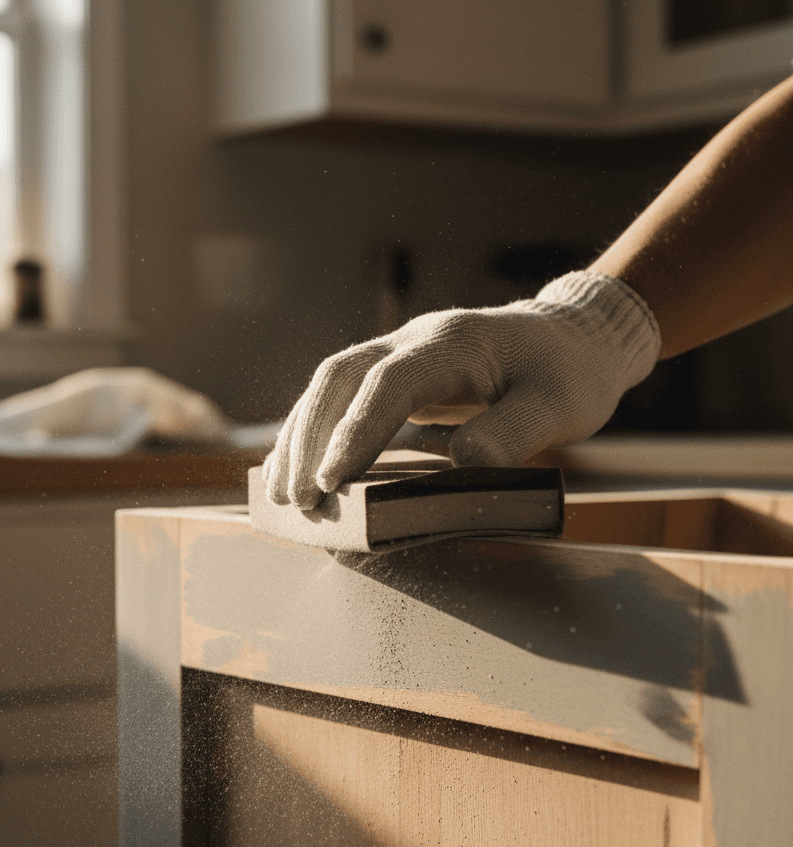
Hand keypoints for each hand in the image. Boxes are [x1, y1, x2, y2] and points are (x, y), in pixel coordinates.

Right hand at [264, 270, 659, 508]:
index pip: (387, 385)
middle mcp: (414, 340)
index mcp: (452, 343)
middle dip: (308, 438)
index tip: (331, 482)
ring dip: (301, 436)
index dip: (354, 433)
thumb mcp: (561, 405)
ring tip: (282, 492)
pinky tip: (299, 467)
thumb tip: (461, 462)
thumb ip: (515, 431)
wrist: (573, 339)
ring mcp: (399, 352)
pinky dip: (314, 431)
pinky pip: (340, 395)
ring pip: (329, 384)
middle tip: (296, 498)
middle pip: (339, 378)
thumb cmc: (569, 374)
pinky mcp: (394, 374)